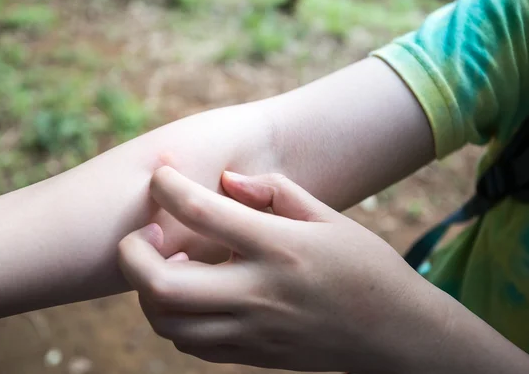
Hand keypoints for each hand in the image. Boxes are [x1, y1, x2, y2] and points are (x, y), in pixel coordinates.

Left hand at [118, 166, 445, 372]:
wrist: (394, 333)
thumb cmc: (364, 266)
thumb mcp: (327, 216)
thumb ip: (274, 191)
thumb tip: (225, 180)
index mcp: (280, 248)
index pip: (203, 213)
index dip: (169, 186)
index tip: (162, 174)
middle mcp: (258, 293)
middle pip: (162, 285)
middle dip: (134, 252)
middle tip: (145, 232)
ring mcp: (251, 331)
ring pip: (166, 322)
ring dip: (147, 289)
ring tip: (165, 263)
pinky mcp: (250, 355)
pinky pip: (189, 343)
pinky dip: (171, 316)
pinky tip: (187, 293)